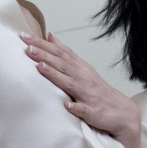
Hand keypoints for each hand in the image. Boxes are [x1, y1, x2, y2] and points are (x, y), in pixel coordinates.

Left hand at [23, 32, 139, 147]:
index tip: (24, 36)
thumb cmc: (97, 90)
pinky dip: (75, 107)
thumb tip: (50, 36)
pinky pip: (83, 109)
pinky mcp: (92, 111)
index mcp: (79, 68)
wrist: (121, 111)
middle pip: (62, 64)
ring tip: (40, 67)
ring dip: (55, 75)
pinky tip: (66, 105)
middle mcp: (83, 78)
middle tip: (27, 47)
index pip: (59, 52)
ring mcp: (88, 95)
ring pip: (70, 83)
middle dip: (44, 55)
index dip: (42, 44)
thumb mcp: (82, 68)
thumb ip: (65, 53)